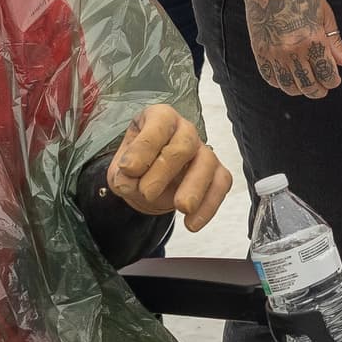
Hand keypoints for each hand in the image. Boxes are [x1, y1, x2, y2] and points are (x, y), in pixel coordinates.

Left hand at [102, 104, 233, 226]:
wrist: (148, 184)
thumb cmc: (137, 167)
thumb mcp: (121, 169)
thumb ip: (123, 174)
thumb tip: (128, 180)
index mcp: (159, 118)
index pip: (158, 124)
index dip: (144, 147)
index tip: (129, 169)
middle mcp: (184, 130)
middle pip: (184, 143)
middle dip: (164, 169)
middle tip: (147, 192)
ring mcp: (203, 150)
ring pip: (207, 162)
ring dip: (194, 187)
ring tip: (181, 208)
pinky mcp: (216, 172)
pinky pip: (220, 185)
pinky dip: (208, 206)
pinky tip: (192, 223)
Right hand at [244, 0, 341, 97]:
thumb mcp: (324, 14)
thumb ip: (335, 42)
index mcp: (312, 40)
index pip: (327, 75)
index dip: (334, 80)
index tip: (334, 78)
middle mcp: (292, 50)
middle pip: (309, 86)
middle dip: (319, 90)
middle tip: (322, 87)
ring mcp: (273, 53)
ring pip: (289, 87)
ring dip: (300, 89)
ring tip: (306, 82)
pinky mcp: (259, 53)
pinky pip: (271, 79)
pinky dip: (281, 83)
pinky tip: (289, 75)